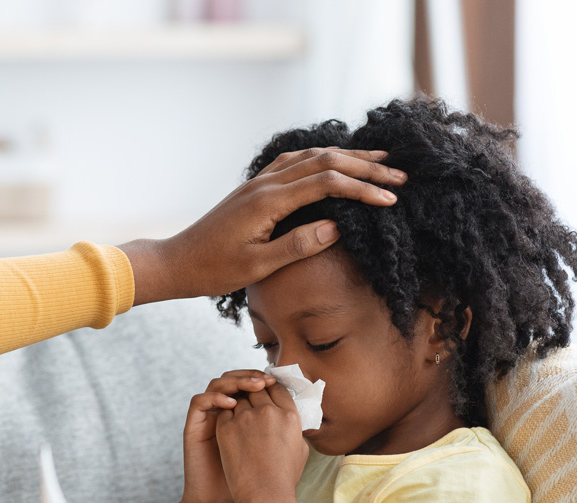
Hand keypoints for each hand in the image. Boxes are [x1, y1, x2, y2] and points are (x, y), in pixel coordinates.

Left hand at [119, 148, 404, 304]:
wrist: (177, 262)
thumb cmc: (214, 270)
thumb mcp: (258, 266)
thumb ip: (297, 246)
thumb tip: (336, 227)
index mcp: (268, 201)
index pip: (326, 183)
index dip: (362, 188)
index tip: (391, 199)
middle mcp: (265, 184)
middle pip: (324, 162)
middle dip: (364, 167)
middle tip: (400, 175)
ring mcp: (258, 183)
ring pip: (310, 157)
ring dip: (346, 157)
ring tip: (379, 161)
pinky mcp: (255, 188)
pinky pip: (294, 163)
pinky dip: (322, 159)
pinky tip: (334, 162)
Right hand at [181, 370, 276, 502]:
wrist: (221, 499)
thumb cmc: (250, 478)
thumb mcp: (272, 450)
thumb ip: (281, 431)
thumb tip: (301, 415)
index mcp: (241, 413)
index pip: (250, 384)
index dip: (263, 379)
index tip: (277, 381)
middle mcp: (223, 410)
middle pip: (234, 378)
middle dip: (251, 376)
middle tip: (266, 380)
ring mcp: (208, 416)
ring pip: (217, 384)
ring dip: (235, 381)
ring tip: (253, 387)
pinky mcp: (194, 425)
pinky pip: (199, 401)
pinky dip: (215, 398)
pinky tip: (232, 405)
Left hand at [215, 383, 309, 502]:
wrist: (264, 495)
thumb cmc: (284, 477)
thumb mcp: (301, 449)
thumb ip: (294, 428)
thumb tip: (289, 419)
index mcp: (290, 415)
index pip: (278, 388)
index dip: (271, 388)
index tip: (266, 393)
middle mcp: (268, 411)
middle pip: (257, 390)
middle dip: (253, 395)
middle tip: (250, 406)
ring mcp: (245, 418)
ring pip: (239, 400)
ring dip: (239, 407)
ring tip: (240, 423)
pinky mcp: (226, 427)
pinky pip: (224, 412)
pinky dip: (227, 418)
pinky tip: (230, 431)